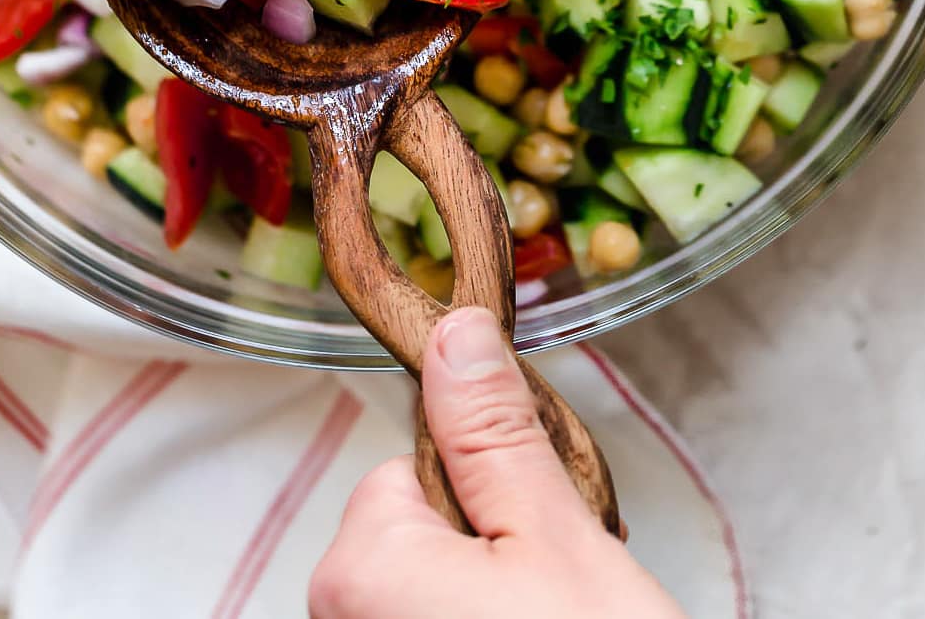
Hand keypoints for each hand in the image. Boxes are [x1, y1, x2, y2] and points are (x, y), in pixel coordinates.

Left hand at [309, 306, 688, 618]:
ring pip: (442, 593)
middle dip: (499, 549)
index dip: (489, 483)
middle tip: (567, 594)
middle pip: (425, 533)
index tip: (544, 521)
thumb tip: (453, 334)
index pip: (411, 467)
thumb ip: (494, 432)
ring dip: (507, 600)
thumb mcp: (557, 536)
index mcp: (356, 570)